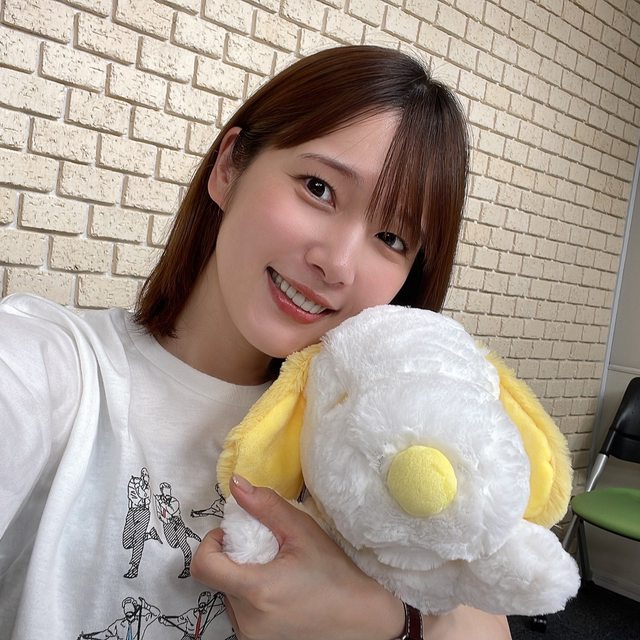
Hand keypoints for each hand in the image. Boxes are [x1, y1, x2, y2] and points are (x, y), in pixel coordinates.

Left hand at [191, 475, 404, 639]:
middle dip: (233, 557)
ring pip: (227, 595)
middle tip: (264, 549)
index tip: (230, 535)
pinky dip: (250, 596)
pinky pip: (240, 612)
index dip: (210, 544)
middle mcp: (247, 620)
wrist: (360, 617)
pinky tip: (277, 590)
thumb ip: (266, 506)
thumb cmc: (334, 573)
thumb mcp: (302, 531)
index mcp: (255, 590)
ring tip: (275, 570)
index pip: (203, 566)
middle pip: (217, 579)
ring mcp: (252, 636)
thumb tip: (236, 484)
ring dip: (241, 577)